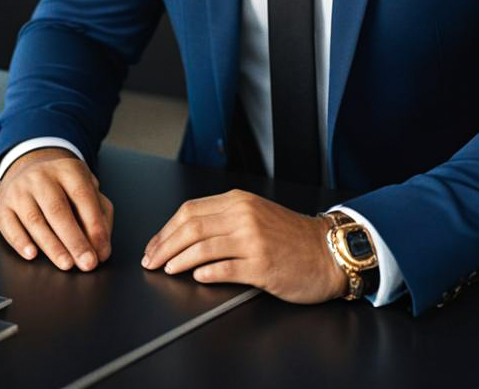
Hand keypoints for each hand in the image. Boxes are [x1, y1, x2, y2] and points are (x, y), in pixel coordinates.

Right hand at [0, 147, 113, 271]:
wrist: (27, 168)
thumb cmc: (63, 185)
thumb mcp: (86, 186)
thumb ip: (100, 212)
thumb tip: (102, 245)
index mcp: (68, 169)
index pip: (83, 197)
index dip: (94, 226)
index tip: (102, 251)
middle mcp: (42, 177)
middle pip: (59, 211)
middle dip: (75, 241)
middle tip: (87, 263)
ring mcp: (20, 190)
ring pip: (35, 220)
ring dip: (52, 246)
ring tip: (67, 264)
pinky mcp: (3, 206)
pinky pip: (10, 227)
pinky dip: (21, 242)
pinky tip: (33, 254)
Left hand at [141, 189, 347, 303]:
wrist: (327, 251)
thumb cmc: (291, 238)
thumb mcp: (255, 215)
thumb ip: (224, 220)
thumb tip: (185, 237)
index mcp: (238, 201)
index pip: (189, 210)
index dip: (165, 230)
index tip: (154, 246)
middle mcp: (243, 216)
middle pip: (190, 227)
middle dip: (164, 246)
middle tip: (151, 261)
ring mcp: (253, 240)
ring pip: (202, 247)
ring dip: (177, 260)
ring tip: (167, 270)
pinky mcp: (262, 265)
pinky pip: (225, 268)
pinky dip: (206, 272)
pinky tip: (197, 277)